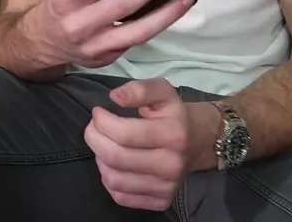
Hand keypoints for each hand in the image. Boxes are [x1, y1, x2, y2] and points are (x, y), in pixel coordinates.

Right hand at [28, 0, 193, 68]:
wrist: (42, 43)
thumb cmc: (60, 5)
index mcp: (63, 0)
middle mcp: (78, 25)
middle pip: (120, 5)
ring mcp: (95, 46)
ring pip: (137, 31)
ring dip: (166, 13)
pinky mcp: (108, 58)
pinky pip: (137, 40)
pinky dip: (158, 25)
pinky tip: (172, 11)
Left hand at [85, 78, 195, 210]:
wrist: (198, 141)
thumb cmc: (174, 114)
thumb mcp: (161, 91)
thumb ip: (138, 90)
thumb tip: (115, 97)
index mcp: (173, 134)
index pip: (124, 133)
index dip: (102, 121)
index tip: (98, 113)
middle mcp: (171, 164)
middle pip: (115, 157)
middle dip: (94, 139)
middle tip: (93, 128)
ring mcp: (166, 186)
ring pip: (114, 179)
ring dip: (100, 159)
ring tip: (105, 145)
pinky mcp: (160, 201)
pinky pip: (121, 196)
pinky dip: (110, 180)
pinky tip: (114, 165)